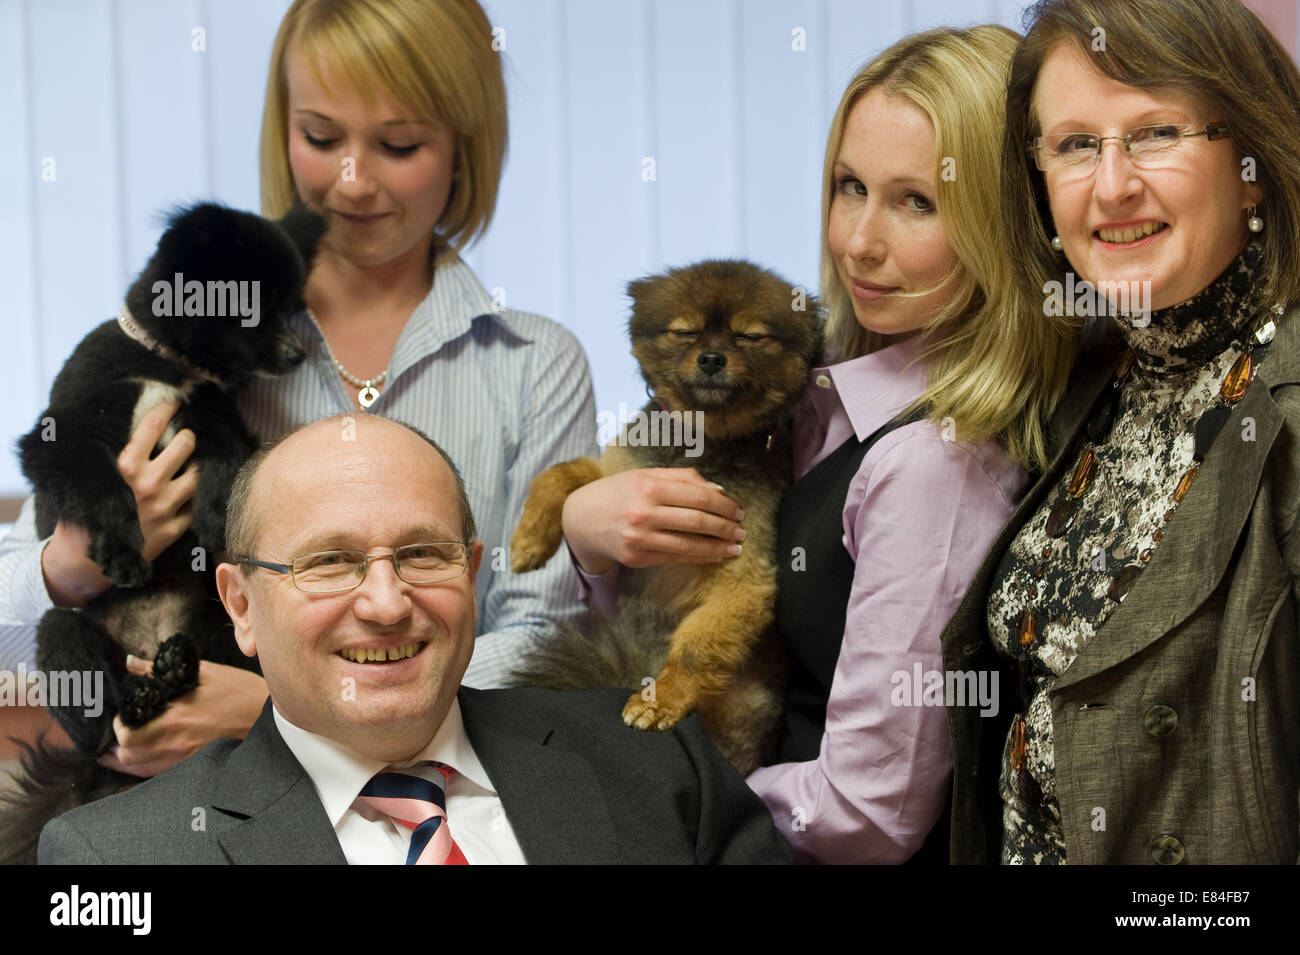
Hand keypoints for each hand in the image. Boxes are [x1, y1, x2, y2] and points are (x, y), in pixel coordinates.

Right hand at [41, 399, 198, 606]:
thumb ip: (106, 455)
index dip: (166, 408)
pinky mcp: (174, 528)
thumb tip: (112, 422)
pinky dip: (194, 498)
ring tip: (190, 464)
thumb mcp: (88, 478)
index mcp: (124, 466)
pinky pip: (196, 505)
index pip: (153, 426)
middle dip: (187, 438)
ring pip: (197, 475)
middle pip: (186, 445)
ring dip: (196, 467)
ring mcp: (164, 507)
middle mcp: (147, 484)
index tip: (175, 400)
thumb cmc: (84, 512)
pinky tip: (188, 493)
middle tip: (185, 437)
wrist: (86, 561)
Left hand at [98, 657, 267, 778]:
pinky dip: (145, 768)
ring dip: (128, 758)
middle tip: (125, 729)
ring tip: (126, 746)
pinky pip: (158, 774)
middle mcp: (176, 743)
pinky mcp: (195, 767)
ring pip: (140, 770)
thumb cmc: (239, 692)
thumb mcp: (203, 673)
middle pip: (128, 757)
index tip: (122, 715)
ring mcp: (185, 759)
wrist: (269, 716)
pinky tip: (144, 758)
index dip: (117, 727)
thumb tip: (130, 664)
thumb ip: (160, 670)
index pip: (127, 734)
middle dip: (118, 745)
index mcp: (175, 718)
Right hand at [560, 468, 745, 573]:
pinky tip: (715, 555)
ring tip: (735, 547)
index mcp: (649, 486)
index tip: (738, 511)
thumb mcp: (645, 475)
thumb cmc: (618, 492)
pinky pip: (676, 558)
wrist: (580, 519)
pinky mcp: (637, 558)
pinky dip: (699, 557)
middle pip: (698, 521)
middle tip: (741, 530)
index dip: (724, 505)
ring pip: (690, 544)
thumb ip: (682, 478)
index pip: (699, 496)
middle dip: (726, 527)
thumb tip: (720, 490)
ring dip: (718, 547)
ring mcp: (640, 538)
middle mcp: (644, 512)